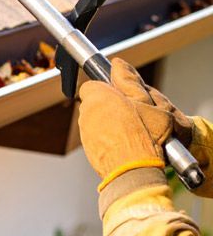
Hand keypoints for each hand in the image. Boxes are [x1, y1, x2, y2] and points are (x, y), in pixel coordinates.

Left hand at [78, 58, 191, 187]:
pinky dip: (108, 139)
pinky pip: (98, 138)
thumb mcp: (148, 102)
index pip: (94, 85)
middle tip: (133, 115)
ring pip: (97, 121)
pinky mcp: (88, 149)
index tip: (123, 97)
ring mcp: (85, 132)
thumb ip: (129, 80)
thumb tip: (117, 64)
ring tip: (132, 133)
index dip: (110, 90)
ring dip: (110, 124)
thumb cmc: (146, 135)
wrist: (135, 171)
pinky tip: (125, 146)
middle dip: (111, 106)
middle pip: (96, 103)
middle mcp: (86, 113)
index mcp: (98, 96)